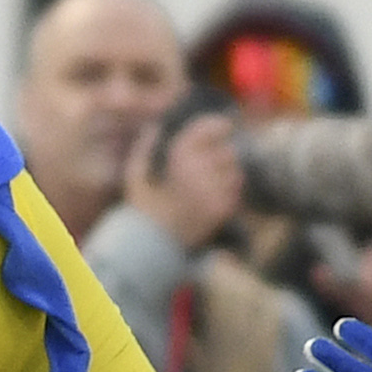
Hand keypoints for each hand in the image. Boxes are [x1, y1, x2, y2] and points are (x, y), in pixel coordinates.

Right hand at [124, 112, 243, 250]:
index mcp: (179, 158)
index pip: (207, 130)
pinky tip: (216, 194)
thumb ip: (144, 147)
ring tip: (216, 178)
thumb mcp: (135, 174)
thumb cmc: (142, 209)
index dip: (218, 125)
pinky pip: (236, 191)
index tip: (224, 125)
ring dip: (228, 171)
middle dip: (222, 153)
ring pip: (235, 170)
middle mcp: (200, 171)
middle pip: (226, 151)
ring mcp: (214, 190)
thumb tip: (155, 126)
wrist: (154, 247)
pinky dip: (230, 190)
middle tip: (215, 159)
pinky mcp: (223, 209)